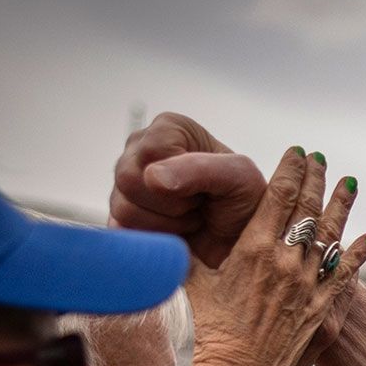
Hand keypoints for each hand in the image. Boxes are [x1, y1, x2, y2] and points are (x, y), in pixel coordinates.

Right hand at [109, 112, 267, 267]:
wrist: (240, 237)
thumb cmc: (244, 201)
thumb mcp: (239, 177)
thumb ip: (198, 169)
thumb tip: (152, 177)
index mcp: (169, 128)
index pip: (152, 151)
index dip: (178, 177)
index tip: (205, 186)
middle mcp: (140, 148)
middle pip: (129, 179)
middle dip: (172, 203)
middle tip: (198, 205)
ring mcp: (128, 180)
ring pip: (123, 207)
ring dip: (166, 223)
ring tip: (190, 216)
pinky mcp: (121, 211)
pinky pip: (121, 228)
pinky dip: (154, 237)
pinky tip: (175, 231)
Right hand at [182, 147, 365, 365]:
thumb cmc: (215, 333)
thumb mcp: (195, 285)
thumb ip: (185, 253)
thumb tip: (160, 229)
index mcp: (253, 250)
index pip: (277, 197)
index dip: (289, 171)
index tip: (297, 153)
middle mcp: (286, 262)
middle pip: (307, 209)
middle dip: (315, 179)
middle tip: (320, 159)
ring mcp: (309, 285)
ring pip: (331, 235)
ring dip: (342, 205)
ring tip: (350, 182)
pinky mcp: (324, 308)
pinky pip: (346, 273)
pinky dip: (358, 253)